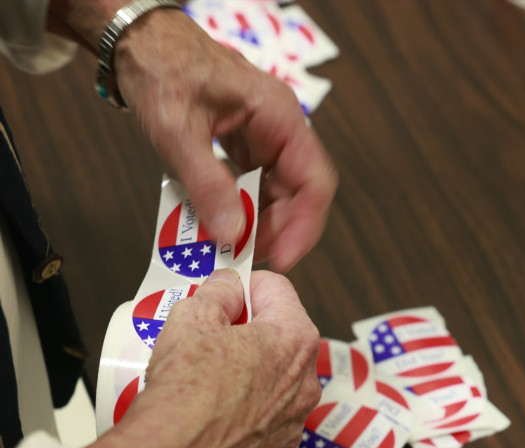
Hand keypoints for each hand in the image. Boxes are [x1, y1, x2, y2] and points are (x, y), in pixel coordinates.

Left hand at [48, 1, 336, 270]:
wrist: (140, 43)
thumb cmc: (162, 70)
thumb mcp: (179, 131)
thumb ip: (207, 184)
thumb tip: (233, 233)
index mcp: (279, 117)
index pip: (314, 181)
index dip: (304, 225)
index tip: (282, 257)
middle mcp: (280, 129)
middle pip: (298, 192)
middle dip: (277, 229)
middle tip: (247, 257)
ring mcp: (265, 137)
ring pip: (278, 192)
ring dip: (259, 222)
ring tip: (232, 245)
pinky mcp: (247, 145)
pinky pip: (256, 185)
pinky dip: (242, 207)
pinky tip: (223, 222)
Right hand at [84, 269, 320, 447]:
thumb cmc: (185, 393)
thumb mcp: (192, 317)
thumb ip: (218, 292)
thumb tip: (227, 287)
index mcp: (294, 340)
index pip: (277, 290)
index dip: (246, 287)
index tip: (226, 293)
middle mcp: (305, 382)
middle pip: (281, 338)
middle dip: (250, 332)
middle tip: (213, 337)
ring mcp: (295, 423)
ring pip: (275, 384)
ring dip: (251, 376)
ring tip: (210, 380)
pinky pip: (266, 425)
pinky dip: (247, 418)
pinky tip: (217, 416)